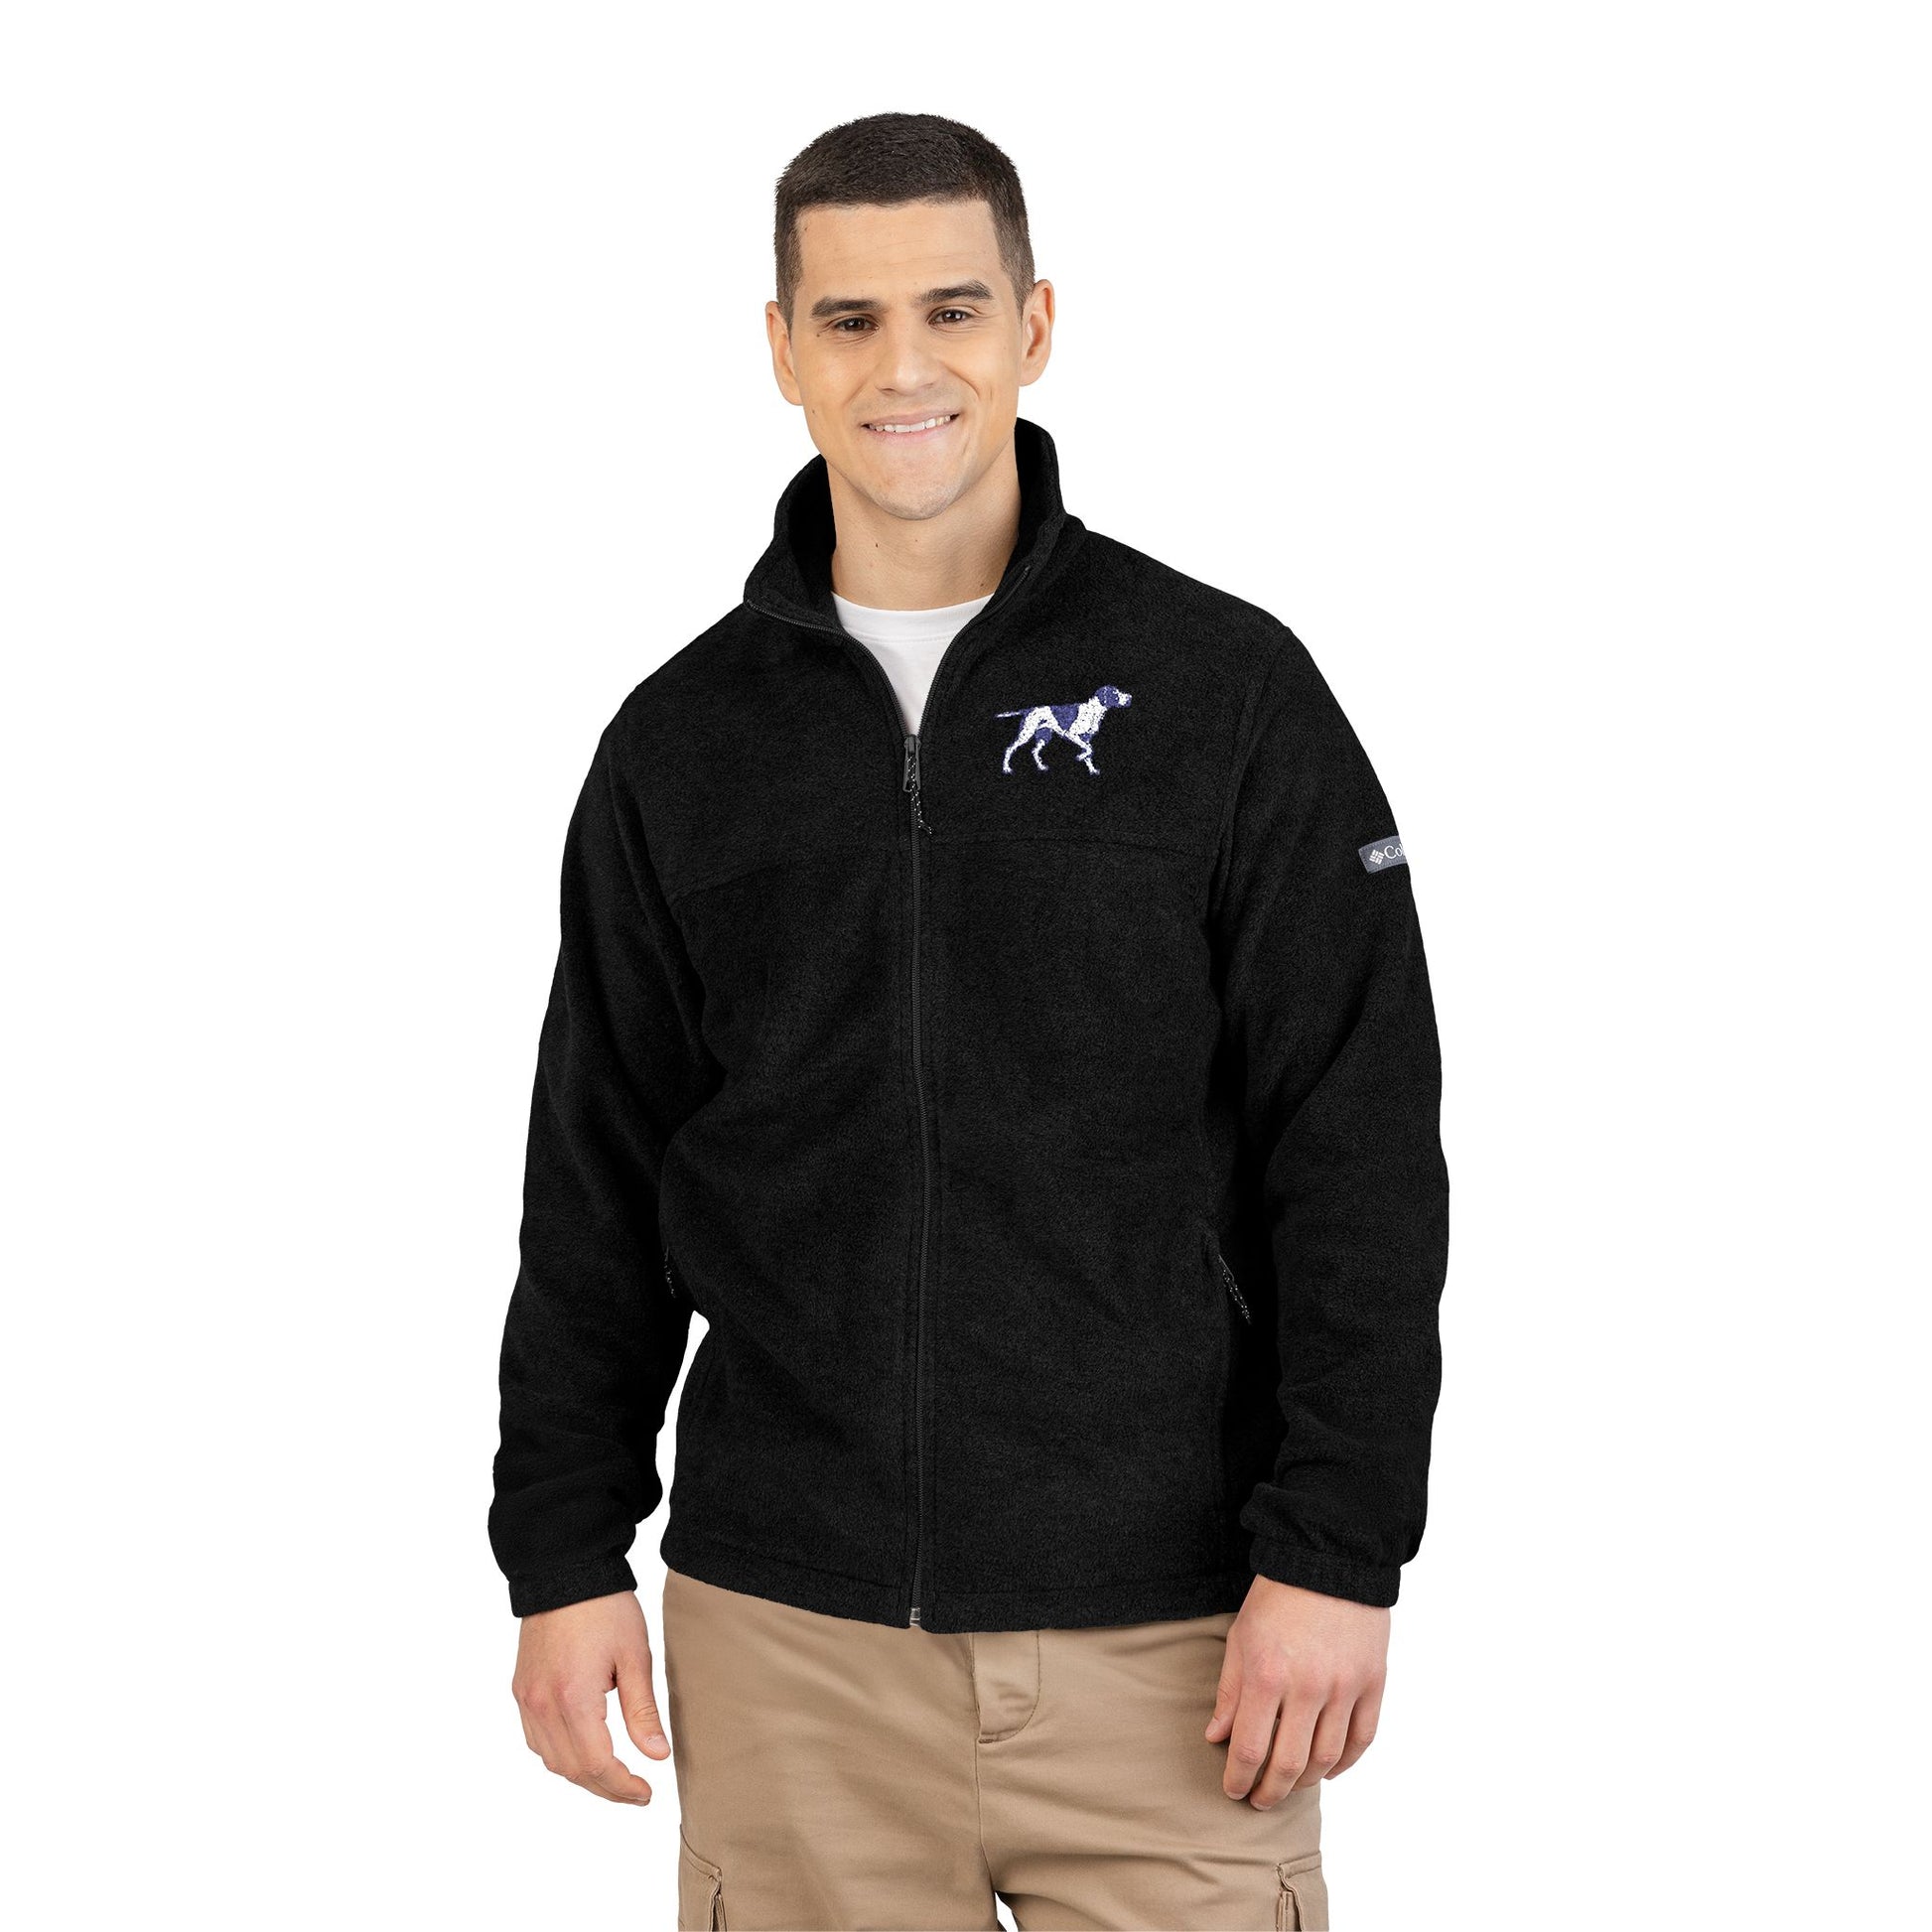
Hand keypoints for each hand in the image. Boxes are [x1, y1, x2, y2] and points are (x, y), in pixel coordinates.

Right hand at [512, 1590, 671, 1804]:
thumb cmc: (605, 1609)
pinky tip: (583, 1750)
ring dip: (582, 1775)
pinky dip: (560, 1754)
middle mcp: (542, 1705)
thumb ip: (643, 1711)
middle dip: (606, 1788)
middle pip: (572, 1769)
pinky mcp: (521, 1689)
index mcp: (573, 1698)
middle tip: (636, 1792)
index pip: (597, 1764)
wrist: (565, 1572)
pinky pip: (536, 1739)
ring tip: (615, 1775)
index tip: (647, 1793)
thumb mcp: (635, 1656)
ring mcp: (527, 1698)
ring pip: (551, 1760)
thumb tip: (657, 1756)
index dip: (623, 1787)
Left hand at [1205, 1576, 1387, 1807]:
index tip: (1233, 1790)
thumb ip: (1229, 1691)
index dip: (1239, 1779)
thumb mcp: (1241, 1637)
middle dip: (1270, 1791)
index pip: (1250, 1749)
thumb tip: (1217, 1737)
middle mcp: (1309, 1688)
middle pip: (1289, 1765)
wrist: (1329, 1560)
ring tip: (1289, 1785)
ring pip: (1327, 1759)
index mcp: (1268, 1675)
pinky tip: (1329, 1770)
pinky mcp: (1373, 1682)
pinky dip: (1346, 1763)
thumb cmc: (1278, 1596)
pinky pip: (1362, 1739)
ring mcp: (1345, 1687)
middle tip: (1259, 1800)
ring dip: (1306, 1782)